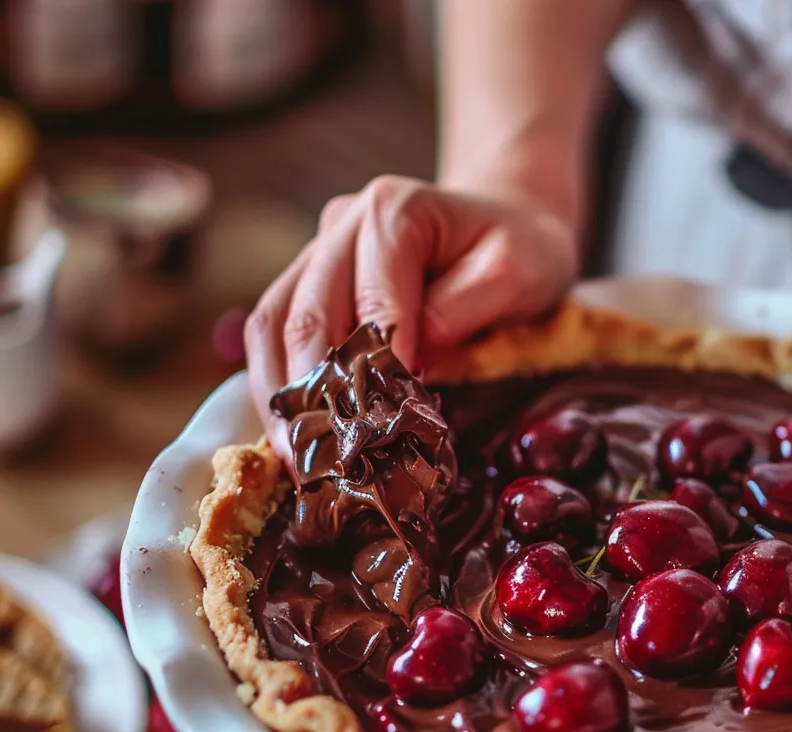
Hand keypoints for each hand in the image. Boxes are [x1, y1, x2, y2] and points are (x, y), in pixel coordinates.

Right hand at [244, 175, 577, 451]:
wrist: (509, 222)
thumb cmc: (519, 251)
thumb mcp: (515, 274)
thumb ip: (461, 310)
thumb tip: (407, 359)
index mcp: (394, 212)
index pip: (369, 301)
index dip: (371, 368)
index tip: (379, 426)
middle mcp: (344, 224)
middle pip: (304, 315)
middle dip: (310, 395)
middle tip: (322, 459)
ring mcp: (320, 250)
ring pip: (272, 324)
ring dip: (278, 395)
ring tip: (296, 455)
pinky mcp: (309, 279)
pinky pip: (273, 331)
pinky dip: (277, 382)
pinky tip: (290, 430)